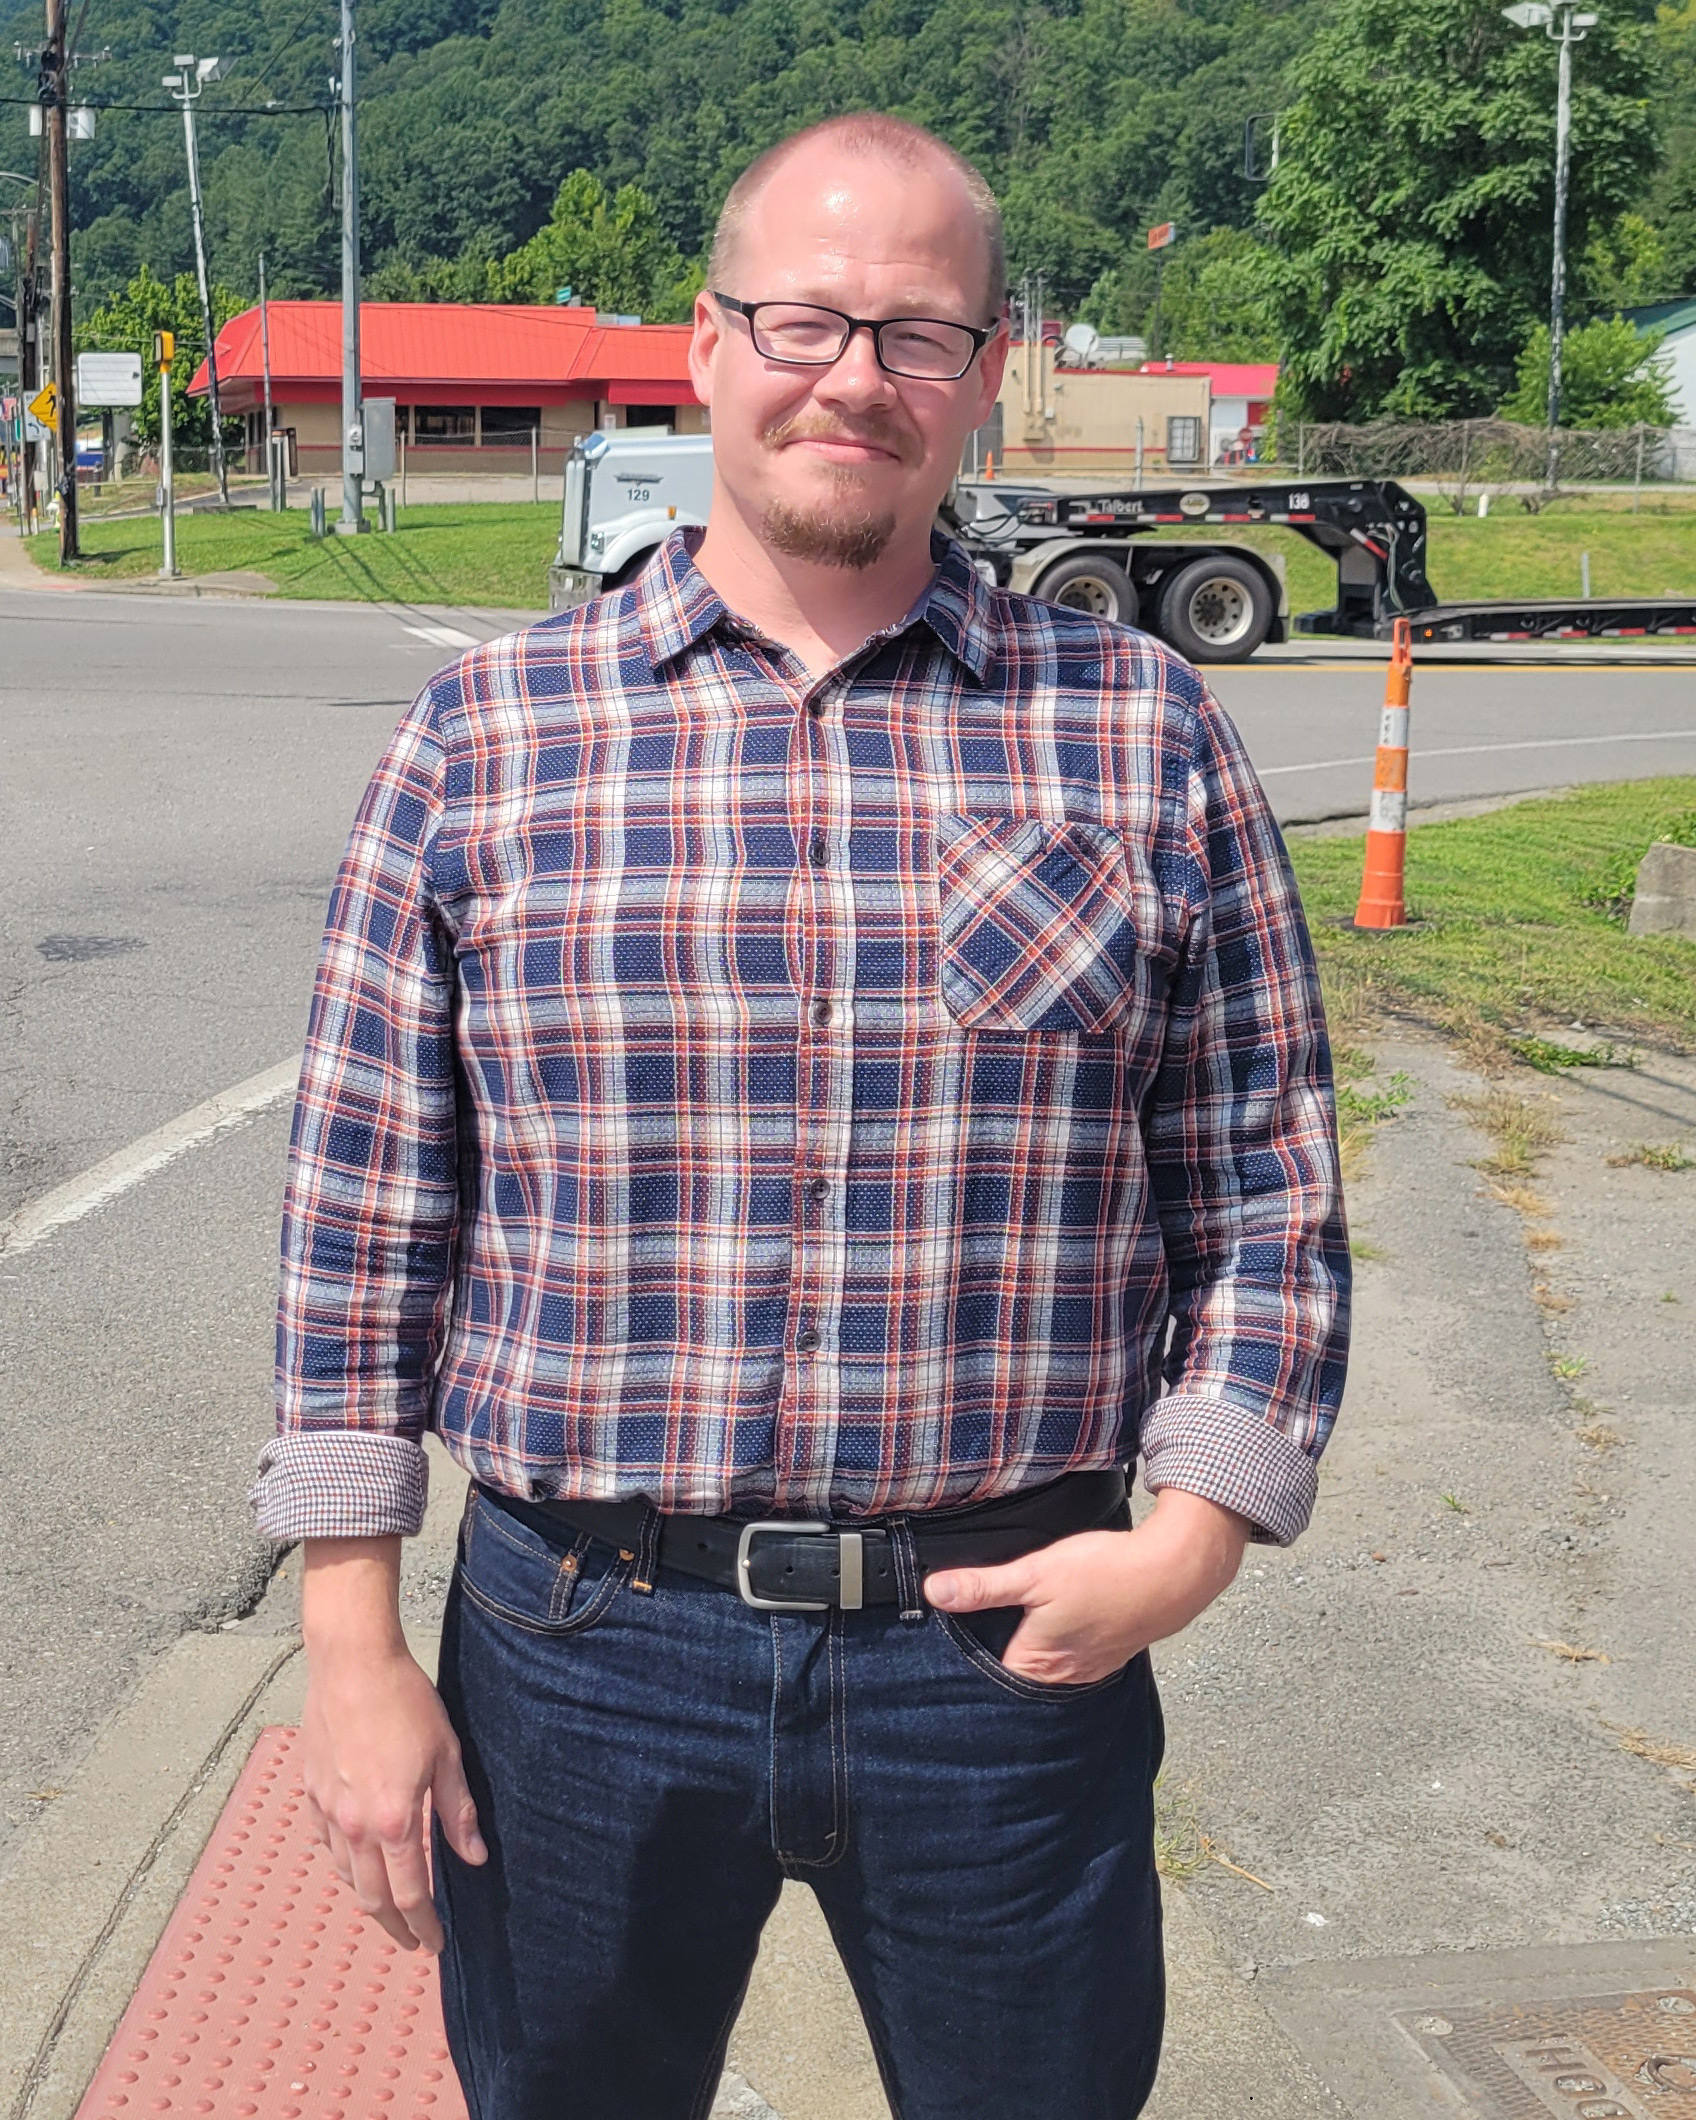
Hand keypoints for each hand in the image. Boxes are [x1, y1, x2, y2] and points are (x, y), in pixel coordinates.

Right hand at [300, 1537, 485, 1952]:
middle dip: (395, 1927)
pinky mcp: (312, 1792)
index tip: (435, 1944)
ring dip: (368, 1901)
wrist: (353, 1664)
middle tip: (412, 1942)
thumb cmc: (406, 1702)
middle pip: (373, 1897)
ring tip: (389, 1911)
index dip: (424, 1925)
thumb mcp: (447, 1754)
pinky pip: (326, 1846)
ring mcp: (328, 1811)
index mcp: (394, 1821)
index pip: (411, 1893)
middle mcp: (355, 1826)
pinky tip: (355, 1866)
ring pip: (346, 1876)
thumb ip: (458, 1811)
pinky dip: (343, 1867)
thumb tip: (474, 1857)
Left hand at [924, 1488, 1251, 1685]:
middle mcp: (1062, 1679)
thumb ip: (984, 1587)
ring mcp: (1089, 1669)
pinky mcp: (1108, 1654)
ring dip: (1032, 1648)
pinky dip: (1061, 1643)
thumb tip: (934, 1592)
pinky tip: (1057, 1621)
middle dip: (997, 1656)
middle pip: (1016, 1675)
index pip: (985, 1676)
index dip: (965, 1657)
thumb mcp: (1034, 1572)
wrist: (1172, 1572)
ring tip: (1016, 1624)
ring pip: (1046, 1666)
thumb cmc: (1104, 1573)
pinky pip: (1072, 1657)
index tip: (946, 1642)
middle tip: (977, 1627)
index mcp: (1036, 1666)